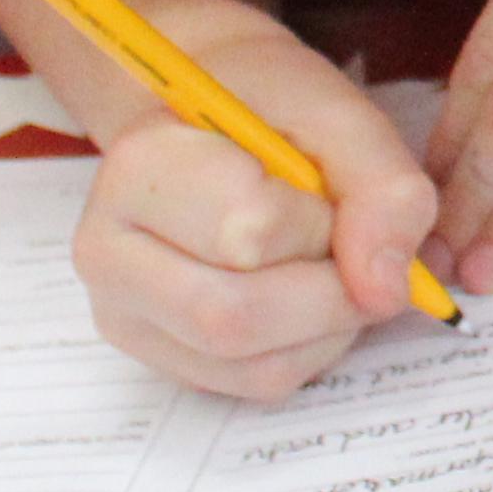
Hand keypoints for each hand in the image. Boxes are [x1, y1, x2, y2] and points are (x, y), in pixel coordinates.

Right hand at [73, 8, 439, 397]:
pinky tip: (308, 296)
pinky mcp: (157, 357)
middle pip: (235, 317)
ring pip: (252, 366)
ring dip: (329, 325)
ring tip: (330, 264)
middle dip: (330, 292)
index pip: (248, 230)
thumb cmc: (268, 106)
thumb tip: (385, 289)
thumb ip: (381, 185)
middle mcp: (107, 250)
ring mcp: (124, 314)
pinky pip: (254, 385)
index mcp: (138, 167)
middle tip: (352, 247)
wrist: (211, 117)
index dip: (321, 220)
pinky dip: (311, 349)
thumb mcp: (339, 112)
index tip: (328, 188)